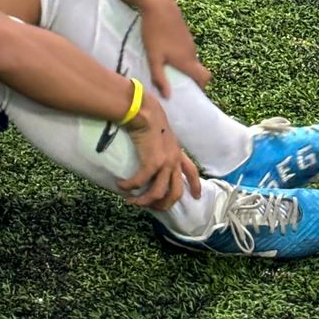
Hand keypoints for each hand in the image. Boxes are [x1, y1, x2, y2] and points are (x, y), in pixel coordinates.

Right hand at [117, 91, 201, 211]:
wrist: (145, 110)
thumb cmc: (150, 114)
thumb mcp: (161, 130)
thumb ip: (162, 139)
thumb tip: (153, 139)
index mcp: (177, 151)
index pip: (191, 171)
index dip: (195, 185)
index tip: (197, 197)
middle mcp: (174, 160)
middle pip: (176, 192)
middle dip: (165, 204)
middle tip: (153, 208)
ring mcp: (164, 163)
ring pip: (157, 193)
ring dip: (143, 200)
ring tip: (132, 201)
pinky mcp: (152, 163)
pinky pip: (140, 182)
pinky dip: (129, 186)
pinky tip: (121, 185)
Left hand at [139, 0, 210, 98]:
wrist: (158, 3)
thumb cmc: (155, 32)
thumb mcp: (153, 57)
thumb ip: (159, 77)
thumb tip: (168, 96)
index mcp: (188, 61)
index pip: (205, 77)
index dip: (201, 86)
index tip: (190, 91)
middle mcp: (192, 51)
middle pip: (197, 68)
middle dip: (189, 76)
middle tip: (175, 81)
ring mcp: (189, 40)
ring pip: (190, 57)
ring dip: (183, 64)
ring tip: (167, 66)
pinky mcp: (184, 31)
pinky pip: (185, 47)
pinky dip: (179, 53)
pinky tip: (164, 50)